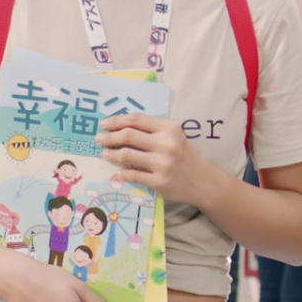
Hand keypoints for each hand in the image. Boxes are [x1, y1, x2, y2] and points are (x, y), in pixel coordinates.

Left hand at [96, 113, 211, 205]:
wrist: (203, 181)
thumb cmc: (184, 156)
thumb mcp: (173, 137)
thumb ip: (151, 130)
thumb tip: (120, 127)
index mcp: (169, 128)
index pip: (136, 119)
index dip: (116, 120)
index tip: (104, 124)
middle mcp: (166, 144)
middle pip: (128, 135)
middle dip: (109, 137)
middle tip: (98, 139)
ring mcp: (162, 164)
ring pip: (127, 155)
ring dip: (111, 154)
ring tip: (104, 154)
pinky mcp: (159, 181)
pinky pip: (132, 175)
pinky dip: (122, 173)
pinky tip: (118, 172)